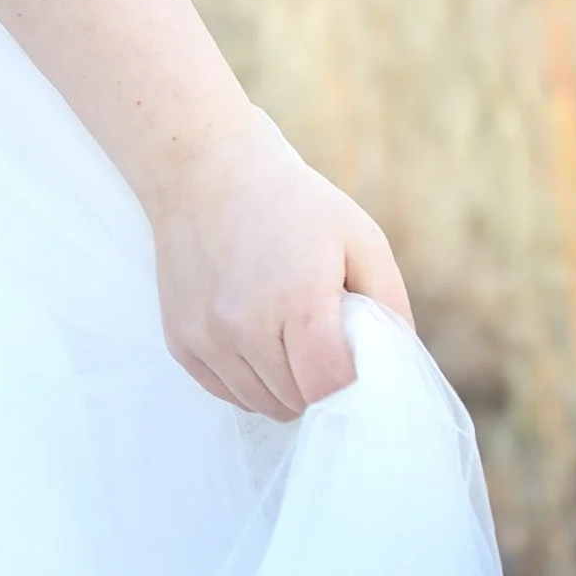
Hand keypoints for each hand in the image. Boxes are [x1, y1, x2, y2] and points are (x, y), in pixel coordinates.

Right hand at [149, 113, 414, 419]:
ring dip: (285, 388)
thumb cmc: (292, 203)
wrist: (205, 171)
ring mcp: (207, 337)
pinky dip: (249, 381)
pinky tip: (257, 340)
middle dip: (320, 385)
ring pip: (262, 404)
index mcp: (298, 300)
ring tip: (290, 340)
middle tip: (324, 344)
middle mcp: (244, 325)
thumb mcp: (361, 238)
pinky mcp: (180, 342)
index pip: (330, 388)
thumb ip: (390, 306)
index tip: (356, 365)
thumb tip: (395, 367)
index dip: (351, 386)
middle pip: (297, 401)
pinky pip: (226, 392)